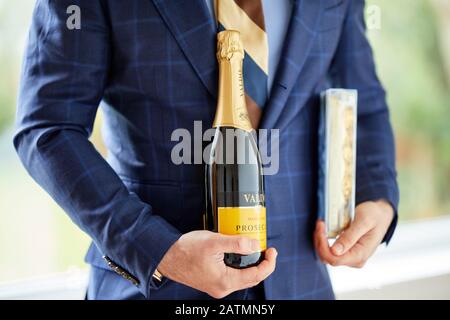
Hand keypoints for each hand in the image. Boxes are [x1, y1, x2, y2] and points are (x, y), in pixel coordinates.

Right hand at [157, 230, 277, 297]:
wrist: (166, 256)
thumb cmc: (186, 249)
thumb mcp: (214, 242)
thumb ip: (236, 243)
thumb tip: (255, 244)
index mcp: (224, 281)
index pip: (256, 276)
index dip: (268, 263)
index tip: (272, 250)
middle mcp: (222, 288)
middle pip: (251, 279)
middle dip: (262, 264)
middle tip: (266, 248)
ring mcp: (217, 286)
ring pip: (242, 277)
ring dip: (250, 265)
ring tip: (254, 249)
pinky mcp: (212, 282)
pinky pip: (232, 276)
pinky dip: (240, 266)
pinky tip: (239, 254)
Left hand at [314, 200, 393, 267]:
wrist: (381, 215)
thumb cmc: (374, 216)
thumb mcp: (363, 222)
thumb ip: (350, 237)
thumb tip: (335, 251)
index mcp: (360, 255)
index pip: (334, 259)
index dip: (323, 245)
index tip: (321, 226)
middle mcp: (355, 260)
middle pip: (328, 258)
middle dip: (320, 241)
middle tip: (320, 223)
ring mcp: (350, 257)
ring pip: (326, 255)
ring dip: (320, 240)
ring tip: (322, 224)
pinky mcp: (346, 252)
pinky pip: (329, 251)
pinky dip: (324, 240)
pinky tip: (324, 229)